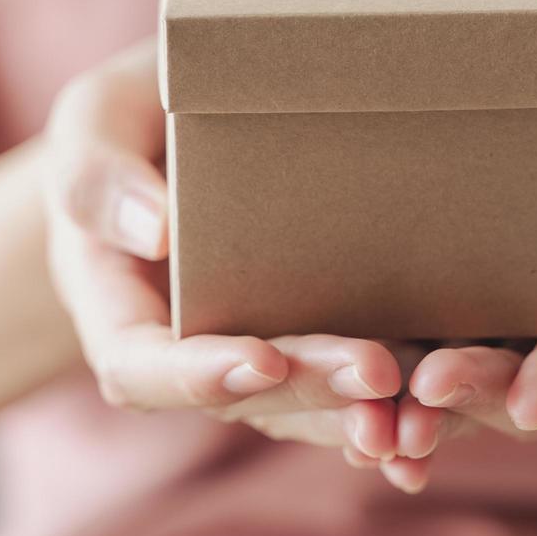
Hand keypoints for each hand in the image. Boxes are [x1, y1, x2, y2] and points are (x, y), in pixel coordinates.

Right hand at [43, 40, 410, 483]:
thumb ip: (96, 173)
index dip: (197, 374)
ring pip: (306, 406)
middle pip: (245, 394)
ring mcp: (257, 349)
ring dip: (362, 413)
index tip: (258, 358)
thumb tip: (154, 231)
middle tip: (376, 374)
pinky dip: (395, 407)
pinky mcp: (316, 337)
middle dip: (310, 389)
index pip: (141, 368)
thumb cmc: (128, 117)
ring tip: (421, 410)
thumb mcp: (93, 121)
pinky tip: (443, 418)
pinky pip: (350, 387)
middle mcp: (190, 350)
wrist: (179, 125)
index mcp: (119, 310)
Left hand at [400, 43, 536, 460]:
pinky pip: (412, 370)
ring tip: (382, 430)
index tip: (535, 398)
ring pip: (465, 396)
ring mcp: (496, 329)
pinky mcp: (436, 315)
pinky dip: (388, 406)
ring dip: (426, 417)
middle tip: (433, 387)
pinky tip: (355, 431)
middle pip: (528, 388)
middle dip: (482, 395)